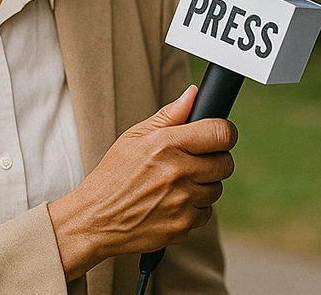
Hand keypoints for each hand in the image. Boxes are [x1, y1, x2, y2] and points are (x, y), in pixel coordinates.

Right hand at [48, 85, 236, 279]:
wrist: (95, 219)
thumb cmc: (114, 174)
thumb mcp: (134, 136)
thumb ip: (169, 115)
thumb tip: (193, 94)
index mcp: (166, 144)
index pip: (220, 133)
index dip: (225, 132)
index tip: (219, 136)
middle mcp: (177, 172)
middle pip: (225, 163)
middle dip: (215, 160)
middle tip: (195, 161)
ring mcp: (181, 202)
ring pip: (216, 189)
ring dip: (204, 185)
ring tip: (177, 183)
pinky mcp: (182, 226)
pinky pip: (205, 213)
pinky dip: (194, 208)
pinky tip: (173, 202)